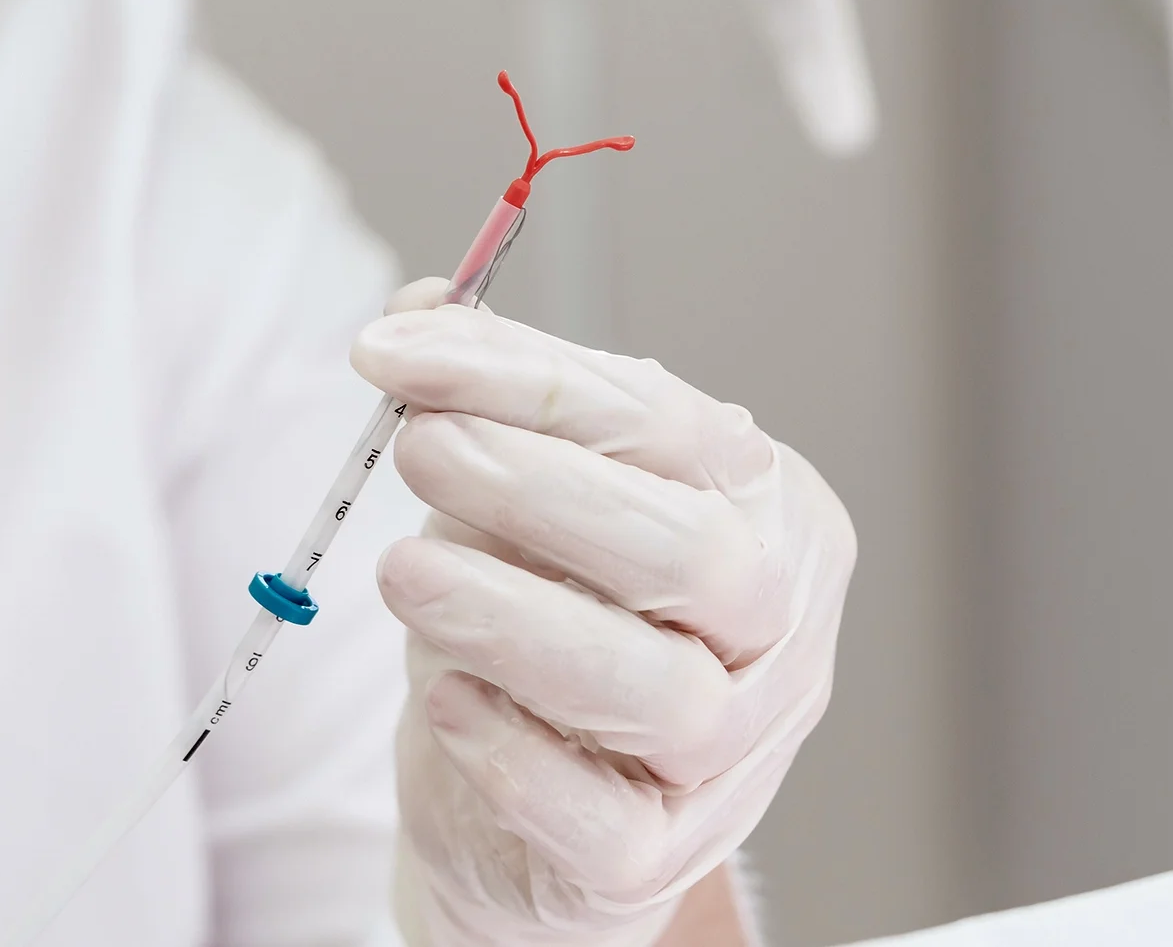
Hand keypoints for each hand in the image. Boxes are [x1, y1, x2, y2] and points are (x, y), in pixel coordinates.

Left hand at [353, 283, 855, 946]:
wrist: (539, 813)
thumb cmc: (552, 625)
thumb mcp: (521, 503)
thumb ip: (487, 406)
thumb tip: (420, 312)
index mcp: (767, 512)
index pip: (666, 427)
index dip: (528, 379)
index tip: (397, 351)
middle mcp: (775, 631)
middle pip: (695, 555)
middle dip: (543, 488)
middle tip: (420, 447)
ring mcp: (733, 756)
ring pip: (664, 693)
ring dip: (519, 619)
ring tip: (403, 572)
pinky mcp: (657, 861)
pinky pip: (603, 818)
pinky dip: (515, 754)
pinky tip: (444, 701)